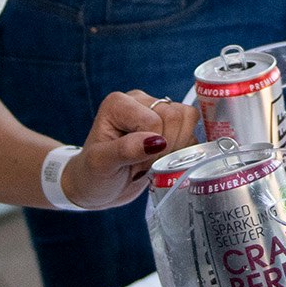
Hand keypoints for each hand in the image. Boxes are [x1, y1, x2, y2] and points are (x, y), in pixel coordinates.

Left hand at [53, 89, 199, 208]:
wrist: (97, 186)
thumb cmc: (93, 174)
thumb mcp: (101, 164)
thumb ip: (125, 150)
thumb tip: (156, 141)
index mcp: (119, 103)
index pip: (154, 120)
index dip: (150, 148)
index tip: (133, 165)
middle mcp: (140, 101)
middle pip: (174, 116)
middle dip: (165, 148)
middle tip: (144, 165)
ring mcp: (157, 111)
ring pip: (188, 118)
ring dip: (176, 147)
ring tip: (154, 161)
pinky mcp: (170, 125)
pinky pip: (193, 130)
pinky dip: (184, 150)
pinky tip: (165, 161)